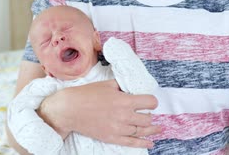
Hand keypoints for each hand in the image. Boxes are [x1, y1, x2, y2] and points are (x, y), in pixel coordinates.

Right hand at [38, 79, 159, 148]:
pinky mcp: (112, 137)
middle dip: (149, 115)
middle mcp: (124, 115)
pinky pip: (131, 142)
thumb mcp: (109, 84)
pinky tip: (151, 143)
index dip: (152, 101)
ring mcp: (118, 128)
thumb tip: (133, 88)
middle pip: (147, 118)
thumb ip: (124, 86)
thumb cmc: (88, 94)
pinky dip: (143, 143)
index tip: (150, 102)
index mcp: (125, 100)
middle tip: (146, 113)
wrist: (70, 109)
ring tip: (158, 129)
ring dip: (151, 129)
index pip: (150, 102)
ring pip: (142, 131)